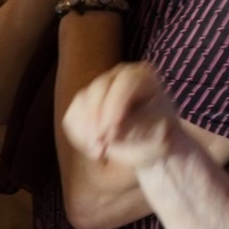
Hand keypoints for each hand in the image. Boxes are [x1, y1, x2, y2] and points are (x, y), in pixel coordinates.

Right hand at [64, 60, 182, 172]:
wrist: (147, 142)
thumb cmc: (156, 137)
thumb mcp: (156, 135)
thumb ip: (137, 130)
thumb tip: (113, 131)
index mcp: (144, 77)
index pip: (126, 82)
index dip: (115, 105)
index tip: (111, 132)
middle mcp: (119, 75)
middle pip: (99, 88)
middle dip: (97, 119)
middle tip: (102, 145)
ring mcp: (100, 86)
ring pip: (82, 101)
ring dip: (86, 130)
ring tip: (100, 153)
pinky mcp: (84, 102)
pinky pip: (72, 115)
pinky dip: (79, 135)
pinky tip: (94, 150)